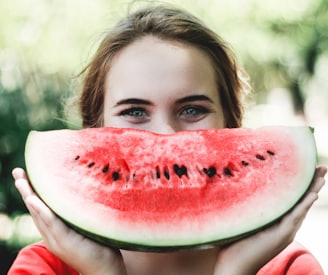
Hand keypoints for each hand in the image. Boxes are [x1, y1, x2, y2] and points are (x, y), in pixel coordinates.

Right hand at [12, 168, 126, 274]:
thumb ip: (78, 214)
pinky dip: (42, 211)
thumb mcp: (85, 227)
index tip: (26, 175)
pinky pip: (52, 224)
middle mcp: (52, 235)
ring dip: (29, 196)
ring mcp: (57, 240)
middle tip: (17, 172)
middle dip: (26, 190)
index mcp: (55, 231)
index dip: (32, 192)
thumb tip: (83, 192)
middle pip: (35, 209)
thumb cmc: (99, 246)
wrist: (105, 269)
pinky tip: (34, 200)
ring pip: (40, 215)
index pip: (40, 208)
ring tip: (21, 180)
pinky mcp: (65, 242)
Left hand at [214, 165, 326, 274]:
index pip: (292, 200)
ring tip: (322, 175)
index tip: (306, 168)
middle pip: (301, 201)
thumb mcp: (243, 220)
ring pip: (302, 207)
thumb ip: (247, 207)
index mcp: (277, 222)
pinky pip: (295, 217)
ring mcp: (285, 231)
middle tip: (322, 167)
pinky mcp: (281, 236)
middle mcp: (285, 226)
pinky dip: (304, 205)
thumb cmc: (233, 244)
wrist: (234, 267)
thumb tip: (238, 185)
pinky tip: (313, 193)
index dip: (300, 185)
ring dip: (313, 190)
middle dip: (312, 184)